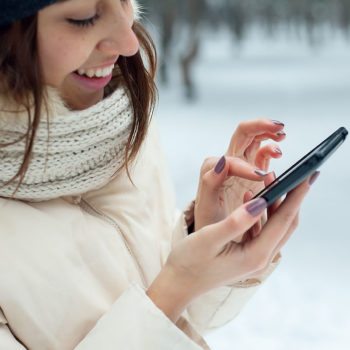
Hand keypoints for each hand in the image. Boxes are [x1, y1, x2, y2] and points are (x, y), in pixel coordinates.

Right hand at [153, 174, 316, 321]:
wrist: (179, 282)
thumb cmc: (190, 261)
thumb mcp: (210, 238)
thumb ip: (236, 222)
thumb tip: (260, 202)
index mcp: (255, 256)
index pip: (283, 221)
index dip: (295, 197)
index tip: (305, 176)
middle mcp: (260, 259)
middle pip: (285, 224)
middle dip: (293, 198)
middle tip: (298, 174)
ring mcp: (255, 258)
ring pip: (276, 226)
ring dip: (278, 204)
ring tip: (274, 181)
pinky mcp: (247, 254)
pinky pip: (263, 230)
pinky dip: (263, 213)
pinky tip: (253, 199)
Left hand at [193, 119, 285, 234]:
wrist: (215, 230)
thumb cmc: (209, 219)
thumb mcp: (206, 205)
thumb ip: (210, 183)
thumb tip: (221, 162)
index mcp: (214, 170)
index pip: (231, 160)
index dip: (246, 167)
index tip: (260, 177)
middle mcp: (227, 162)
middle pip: (243, 134)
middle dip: (260, 126)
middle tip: (278, 127)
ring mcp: (242, 165)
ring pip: (254, 139)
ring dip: (267, 132)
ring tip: (282, 136)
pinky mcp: (253, 171)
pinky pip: (263, 153)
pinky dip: (271, 148)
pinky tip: (279, 151)